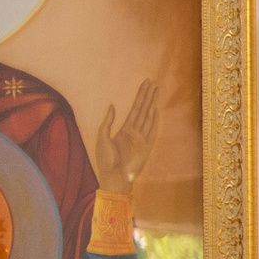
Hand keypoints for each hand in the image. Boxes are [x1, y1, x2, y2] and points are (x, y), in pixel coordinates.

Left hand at [96, 78, 160, 196]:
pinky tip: (156, 110)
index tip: (145, 84)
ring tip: (156, 91)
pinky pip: (153, 130)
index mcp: (124, 129)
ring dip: (152, 103)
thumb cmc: (105, 159)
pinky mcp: (147, 146)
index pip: (134, 108)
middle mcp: (135, 131)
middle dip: (148, 96)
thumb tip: (112, 105)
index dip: (140, 96)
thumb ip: (108, 122)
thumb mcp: (101, 137)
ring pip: (148, 116)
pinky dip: (155, 120)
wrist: (113, 176)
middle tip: (152, 82)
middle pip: (143, 109)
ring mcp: (142, 138)